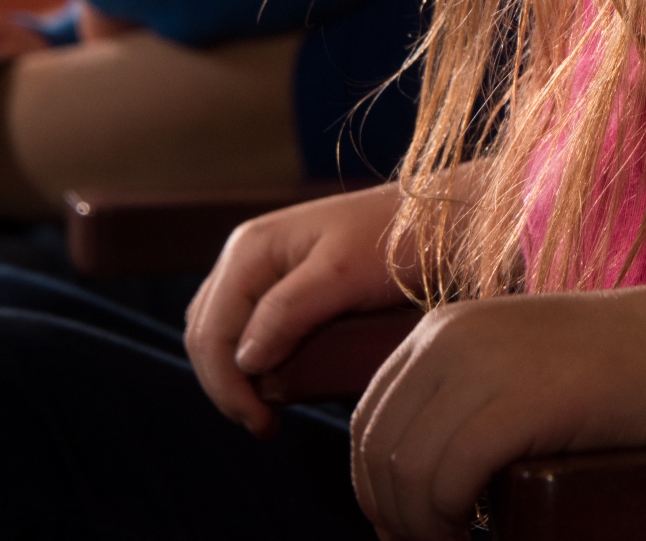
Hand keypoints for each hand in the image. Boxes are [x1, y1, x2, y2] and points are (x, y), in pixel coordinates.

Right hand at [185, 184, 408, 437]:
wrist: (438, 219)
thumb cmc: (396, 241)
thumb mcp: (343, 275)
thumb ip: (289, 312)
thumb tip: (243, 362)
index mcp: (250, 249)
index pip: (211, 332)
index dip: (227, 386)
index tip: (263, 425)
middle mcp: (247, 255)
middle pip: (207, 334)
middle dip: (228, 385)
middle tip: (266, 426)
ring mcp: (263, 267)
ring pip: (222, 332)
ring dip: (236, 375)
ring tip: (269, 410)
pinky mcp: (283, 282)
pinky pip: (247, 325)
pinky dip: (252, 359)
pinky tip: (277, 379)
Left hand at [350, 266, 645, 540]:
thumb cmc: (612, 370)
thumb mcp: (516, 365)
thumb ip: (461, 398)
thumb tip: (400, 480)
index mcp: (441, 328)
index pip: (370, 418)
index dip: (374, 486)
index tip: (404, 527)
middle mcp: (448, 337)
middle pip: (378, 448)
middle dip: (393, 513)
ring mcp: (482, 364)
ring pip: (407, 470)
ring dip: (421, 526)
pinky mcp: (519, 400)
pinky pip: (448, 478)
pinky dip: (448, 522)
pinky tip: (479, 533)